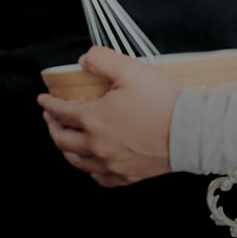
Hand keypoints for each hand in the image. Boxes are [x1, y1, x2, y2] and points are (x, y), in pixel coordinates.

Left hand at [36, 47, 180, 186]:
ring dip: (65, 148)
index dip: (48, 105)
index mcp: (94, 119)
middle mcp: (97, 146)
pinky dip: (89, 168)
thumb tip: (85, 60)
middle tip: (50, 118)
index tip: (43, 100)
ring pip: (76, 161)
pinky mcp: (127, 176)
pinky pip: (98, 177)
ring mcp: (111, 164)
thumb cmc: (165, 102)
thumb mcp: (132, 70)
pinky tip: (91, 162)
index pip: (60, 112)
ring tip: (65, 139)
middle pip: (62, 140)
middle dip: (51, 127)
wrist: (193, 132)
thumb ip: (103, 60)